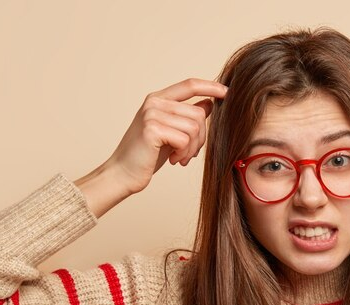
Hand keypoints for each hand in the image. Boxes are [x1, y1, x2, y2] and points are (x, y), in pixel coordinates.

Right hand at [103, 77, 227, 195]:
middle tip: (189, 154)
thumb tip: (209, 103)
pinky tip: (174, 161)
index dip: (210, 86)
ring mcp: (152, 114)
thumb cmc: (147, 155)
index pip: (189, 85)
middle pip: (198, 114)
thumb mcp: (171, 132)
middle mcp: (154, 103)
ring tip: (181, 158)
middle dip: (201, 138)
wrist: (123, 174)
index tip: (226, 91)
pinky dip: (184, 154)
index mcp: (158, 99)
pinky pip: (185, 139)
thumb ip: (187, 117)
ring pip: (194, 128)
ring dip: (192, 148)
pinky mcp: (152, 129)